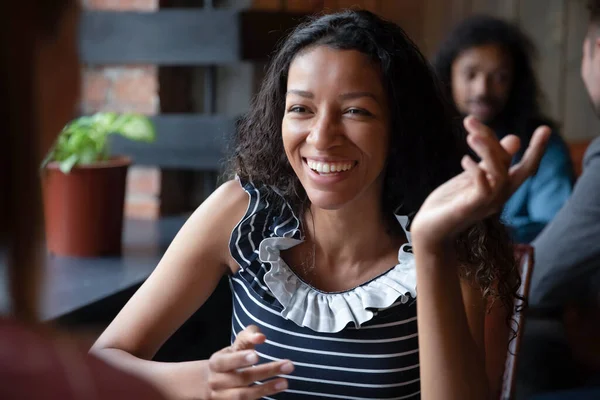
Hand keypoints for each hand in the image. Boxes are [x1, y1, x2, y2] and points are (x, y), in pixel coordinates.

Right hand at [203, 325, 292, 399]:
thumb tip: (261, 337)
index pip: (225, 362)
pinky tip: (275, 391)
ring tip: (285, 382)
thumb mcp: (235, 346)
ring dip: (266, 389)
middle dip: (265, 372)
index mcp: (216, 363)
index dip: (239, 359)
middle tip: (287, 365)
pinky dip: (261, 397)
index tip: (256, 355)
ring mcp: (222, 397)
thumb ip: (248, 336)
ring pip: (243, 395)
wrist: (211, 382)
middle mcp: (217, 382)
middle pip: (240, 378)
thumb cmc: (229, 360)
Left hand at [411, 116, 549, 249]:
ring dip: (488, 151)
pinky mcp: (469, 208)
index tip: (546, 128)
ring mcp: (485, 204)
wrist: (429, 229)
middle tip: (494, 122)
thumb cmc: (450, 203)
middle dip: (525, 148)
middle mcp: (499, 196)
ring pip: (500, 174)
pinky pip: (482, 189)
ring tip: (471, 135)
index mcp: (501, 188)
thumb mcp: (472, 177)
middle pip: (519, 170)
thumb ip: (490, 160)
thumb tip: (515, 138)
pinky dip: (476, 171)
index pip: (526, 168)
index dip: (537, 150)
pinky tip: (464, 160)